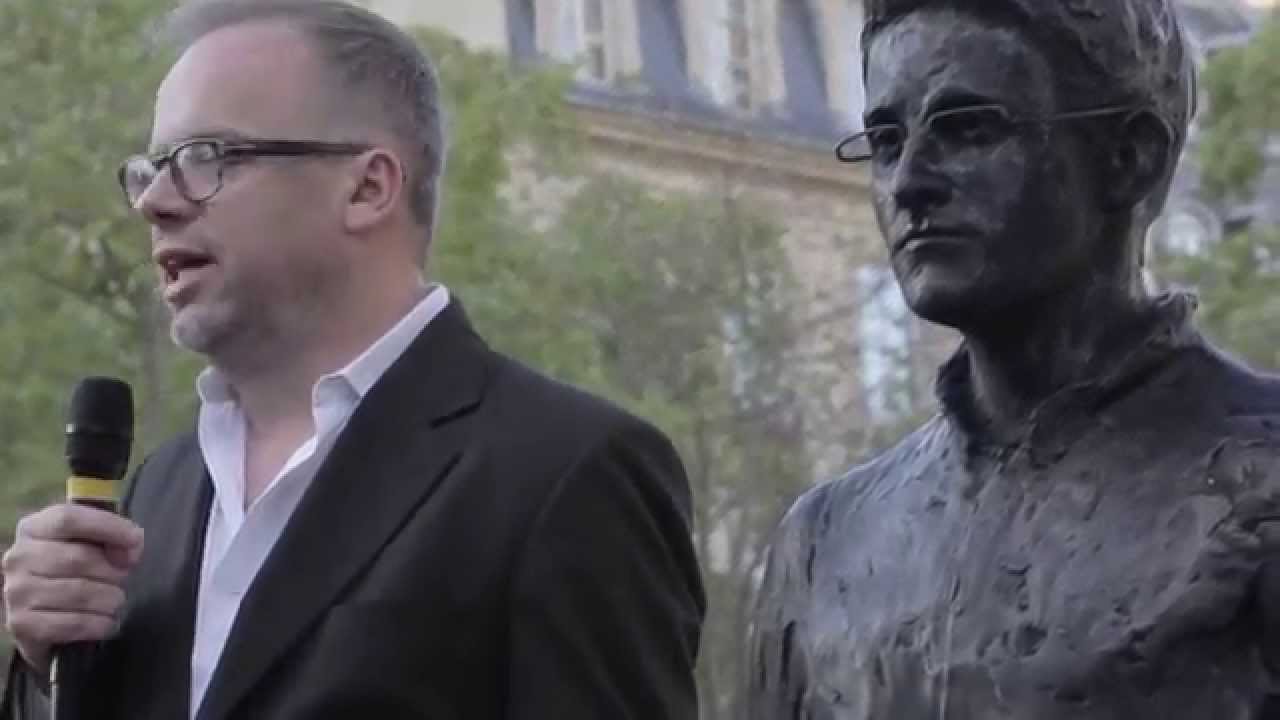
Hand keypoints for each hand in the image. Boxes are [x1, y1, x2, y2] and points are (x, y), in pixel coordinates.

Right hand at [1, 504, 143, 676]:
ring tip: (115, 601)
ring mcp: (16, 592)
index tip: (136, 541)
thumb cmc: (73, 573)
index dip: (108, 527)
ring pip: (80, 592)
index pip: (69, 518)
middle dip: (113, 572)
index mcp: (34, 528)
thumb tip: (131, 550)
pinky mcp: (21, 625)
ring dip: (110, 600)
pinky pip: (74, 623)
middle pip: (79, 558)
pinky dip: (100, 624)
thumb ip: (110, 538)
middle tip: (122, 580)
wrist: (41, 618)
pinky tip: (106, 622)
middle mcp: (18, 557)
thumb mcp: (88, 545)